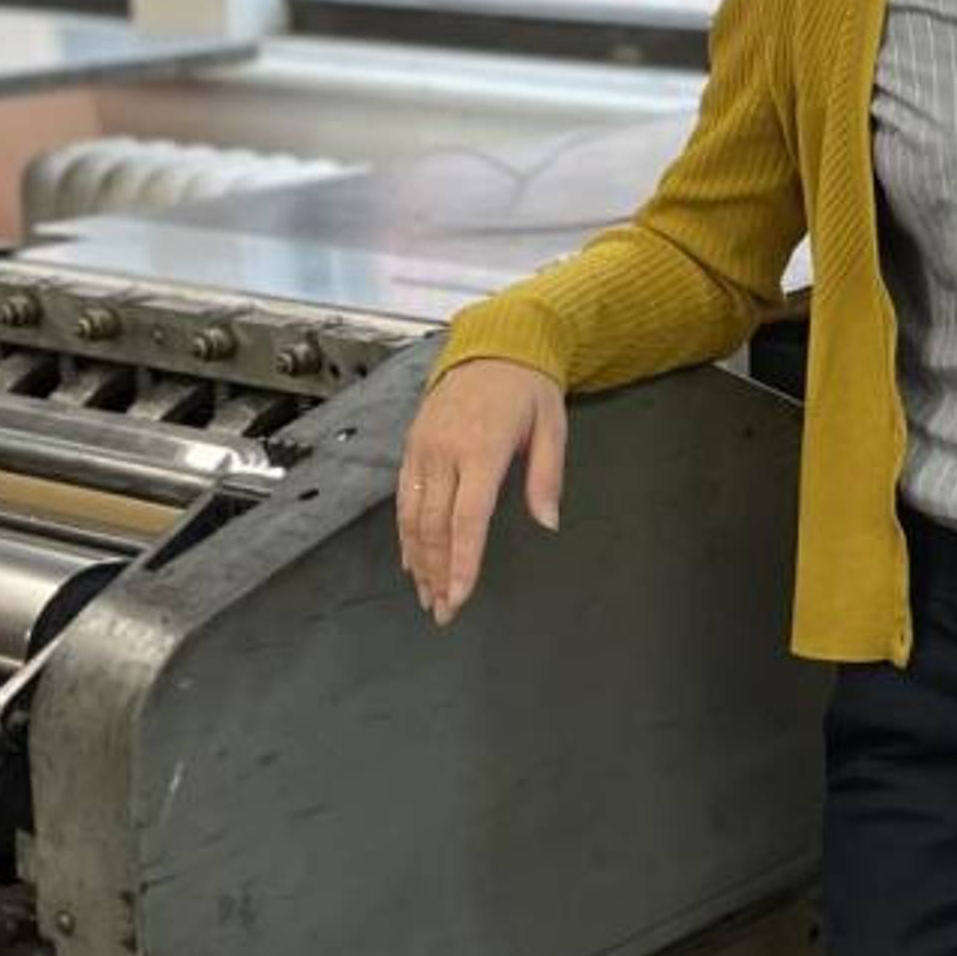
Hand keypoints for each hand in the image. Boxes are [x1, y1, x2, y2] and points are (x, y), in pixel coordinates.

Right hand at [397, 356, 566, 624]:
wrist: (493, 344)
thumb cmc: (528, 387)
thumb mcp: (552, 426)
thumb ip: (547, 477)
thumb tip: (548, 522)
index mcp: (482, 449)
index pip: (468, 519)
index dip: (462, 562)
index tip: (459, 596)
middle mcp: (445, 452)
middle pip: (435, 526)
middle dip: (437, 573)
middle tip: (442, 611)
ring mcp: (423, 449)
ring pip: (413, 517)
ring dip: (419, 560)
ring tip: (426, 595)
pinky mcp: (412, 446)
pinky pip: (404, 498)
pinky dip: (406, 533)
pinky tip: (412, 558)